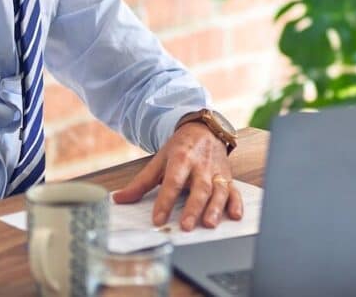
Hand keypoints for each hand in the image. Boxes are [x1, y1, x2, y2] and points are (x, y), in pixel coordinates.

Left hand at [111, 123, 242, 230]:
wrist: (205, 129)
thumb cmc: (181, 148)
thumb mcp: (159, 160)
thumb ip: (141, 183)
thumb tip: (118, 199)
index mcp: (181, 159)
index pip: (172, 182)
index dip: (165, 201)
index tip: (158, 219)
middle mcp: (201, 165)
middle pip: (199, 188)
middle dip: (193, 208)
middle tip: (186, 226)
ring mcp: (216, 171)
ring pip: (218, 190)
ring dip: (215, 207)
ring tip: (209, 224)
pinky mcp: (227, 177)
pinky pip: (234, 190)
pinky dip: (236, 203)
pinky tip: (235, 215)